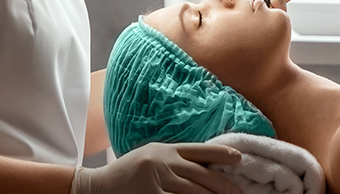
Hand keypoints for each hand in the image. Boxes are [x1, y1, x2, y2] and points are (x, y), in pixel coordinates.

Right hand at [72, 142, 241, 193]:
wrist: (99, 186)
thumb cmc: (128, 171)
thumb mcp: (152, 156)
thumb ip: (174, 158)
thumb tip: (205, 166)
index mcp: (166, 149)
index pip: (199, 150)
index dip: (221, 155)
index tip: (238, 159)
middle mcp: (164, 162)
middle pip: (201, 174)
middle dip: (223, 185)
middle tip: (239, 192)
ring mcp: (158, 180)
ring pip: (194, 192)